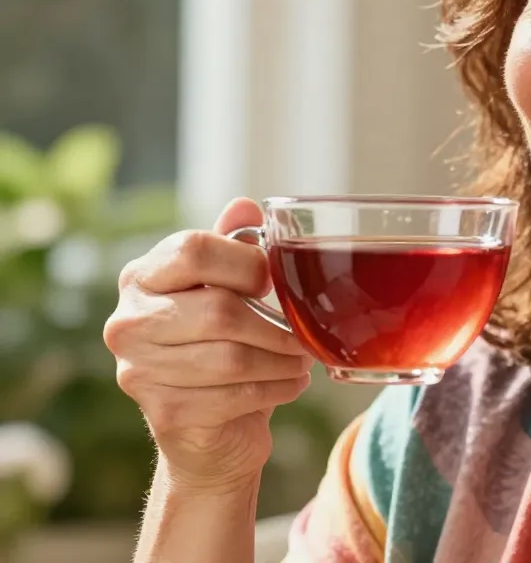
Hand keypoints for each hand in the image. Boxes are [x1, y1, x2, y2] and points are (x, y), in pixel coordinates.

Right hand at [104, 199, 313, 491]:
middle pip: (218, 311)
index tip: (272, 281)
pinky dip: (275, 388)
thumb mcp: (225, 286)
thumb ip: (231, 245)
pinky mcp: (162, 413)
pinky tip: (291, 383)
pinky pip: (234, 397)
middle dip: (276, 325)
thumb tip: (245, 206)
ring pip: (230, 359)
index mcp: (141, 276)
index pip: (192, 250)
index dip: (245, 263)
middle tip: (304, 334)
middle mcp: (127, 321)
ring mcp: (138, 371)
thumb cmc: (219, 340)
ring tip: (301, 359)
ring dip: (281, 360)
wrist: (204, 424)